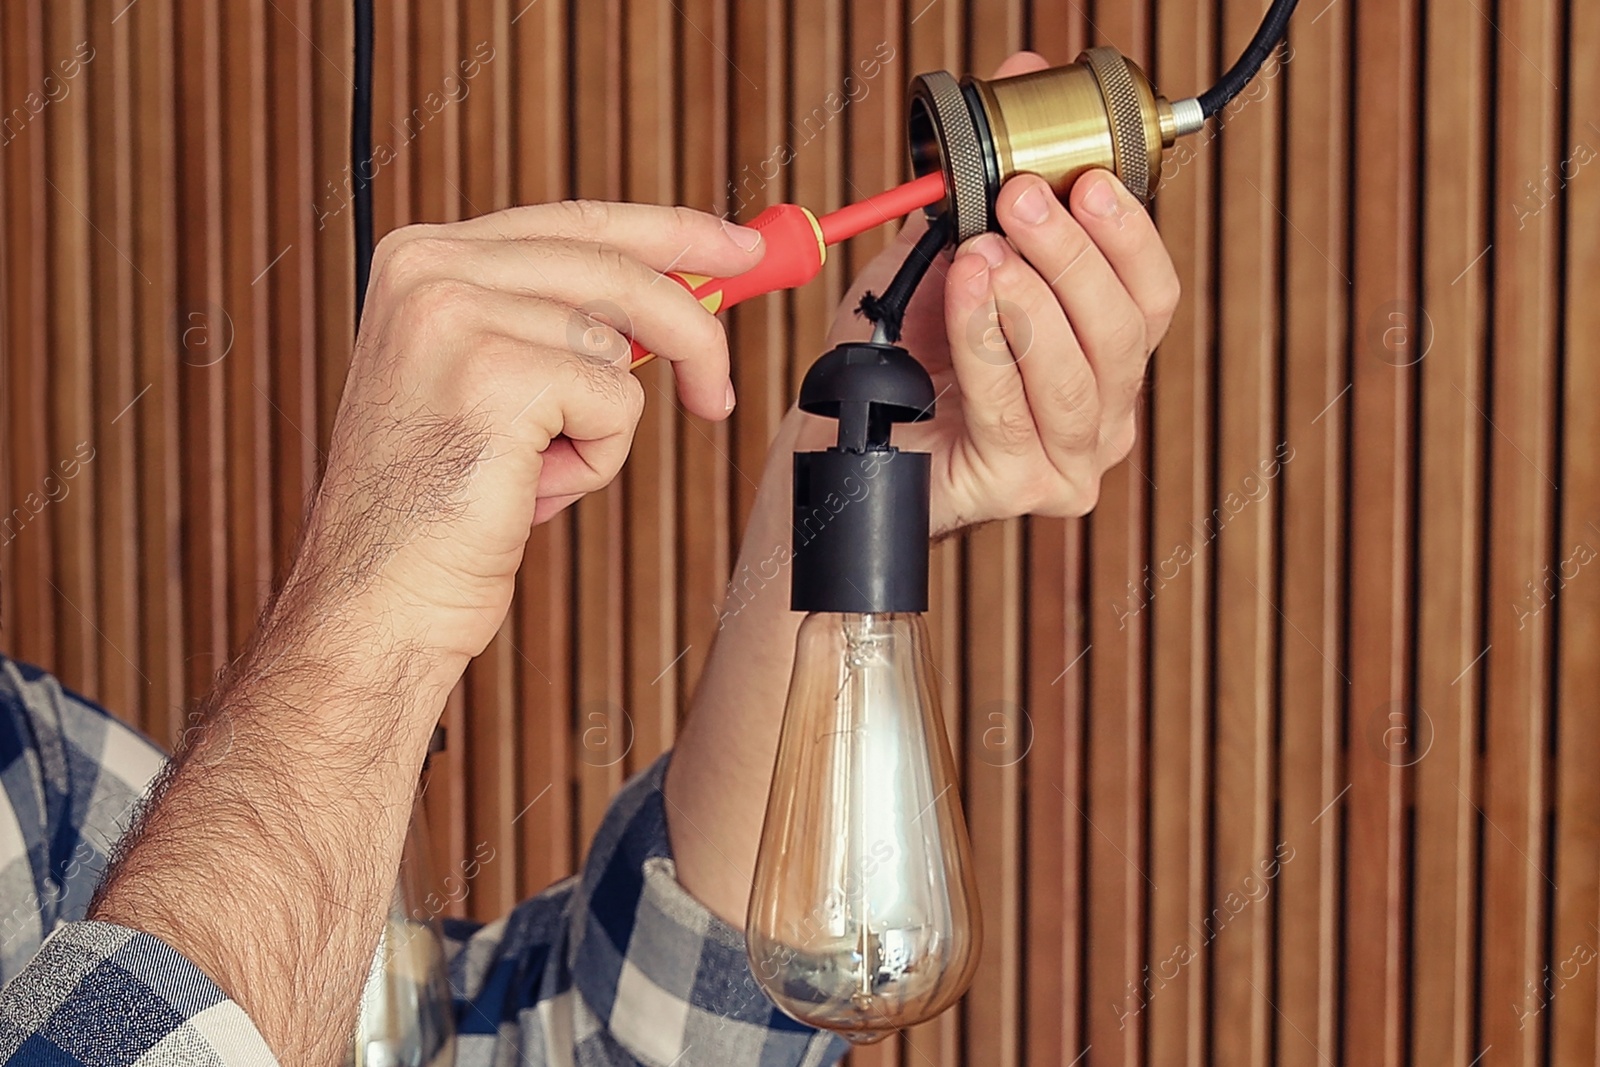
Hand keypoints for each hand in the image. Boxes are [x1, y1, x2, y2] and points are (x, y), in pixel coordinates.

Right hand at [285, 201, 764, 677]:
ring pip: (619, 347)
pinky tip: (527, 488)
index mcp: (422, 258)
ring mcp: (458, 315)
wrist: (375, 597)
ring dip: (601, 427)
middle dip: (693, 326)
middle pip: (616, 268)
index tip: (737, 249)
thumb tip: (681, 295)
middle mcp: (431, 268)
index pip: (576, 222)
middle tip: (717, 389)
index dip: (669, 234)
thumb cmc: (435, 509)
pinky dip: (595, 460)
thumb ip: (559, 323)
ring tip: (529, 470)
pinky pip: (616, 403)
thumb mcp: (489, 384)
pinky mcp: (496, 374)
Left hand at [817, 50, 1179, 532]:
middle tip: (1022, 201)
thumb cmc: (897, 356)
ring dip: (1030, 302)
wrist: (840, 439)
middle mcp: (1105, 411)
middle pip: (1126, 331)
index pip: (1151, 294)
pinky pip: (1013, 410)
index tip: (1087, 179)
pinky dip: (988, 346)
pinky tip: (969, 297)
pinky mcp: (1020, 487)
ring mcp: (1069, 459)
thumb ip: (985, 184)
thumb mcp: (942, 256)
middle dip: (1073, 256)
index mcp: (1104, 353)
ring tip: (985, 253)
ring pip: (1076, 375)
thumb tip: (1022, 78)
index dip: (1129, 234)